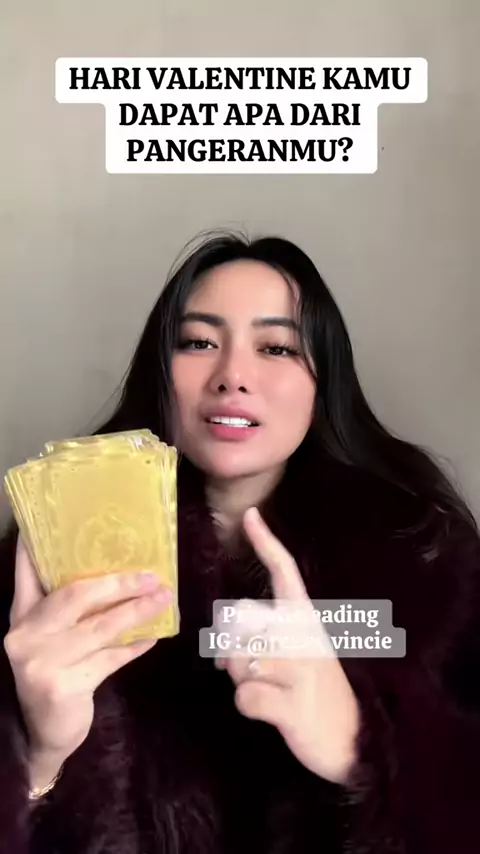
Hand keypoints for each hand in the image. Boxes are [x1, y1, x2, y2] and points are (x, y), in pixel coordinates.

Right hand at [4, 537, 171, 776]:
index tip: (55, 523)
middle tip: (150, 574)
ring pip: (99, 627)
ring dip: (136, 611)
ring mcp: (41, 662)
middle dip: (118, 582)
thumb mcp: (51, 637)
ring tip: (163, 597)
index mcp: (22, 616)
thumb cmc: (54, 673)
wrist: (43, 734)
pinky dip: (134, 646)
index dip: (37, 548)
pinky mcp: (62, 687)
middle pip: (76, 596)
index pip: (27, 574)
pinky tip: (154, 636)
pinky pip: (109, 659)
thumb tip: (114, 570)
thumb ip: (68, 608)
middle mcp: (25, 634)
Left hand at [216, 507, 359, 784]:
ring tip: (272, 692)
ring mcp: (301, 671)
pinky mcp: (294, 706)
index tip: (250, 515)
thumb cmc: (316, 692)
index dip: (266, 543)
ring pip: (237, 662)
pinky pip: (244, 697)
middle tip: (261, 674)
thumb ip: (264, 640)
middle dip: (233, 655)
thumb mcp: (296, 656)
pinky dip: (249, 708)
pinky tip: (273, 712)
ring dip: (242, 682)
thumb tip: (223, 642)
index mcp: (306, 620)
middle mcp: (304, 637)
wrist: (355, 739)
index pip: (285, 572)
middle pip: (239, 627)